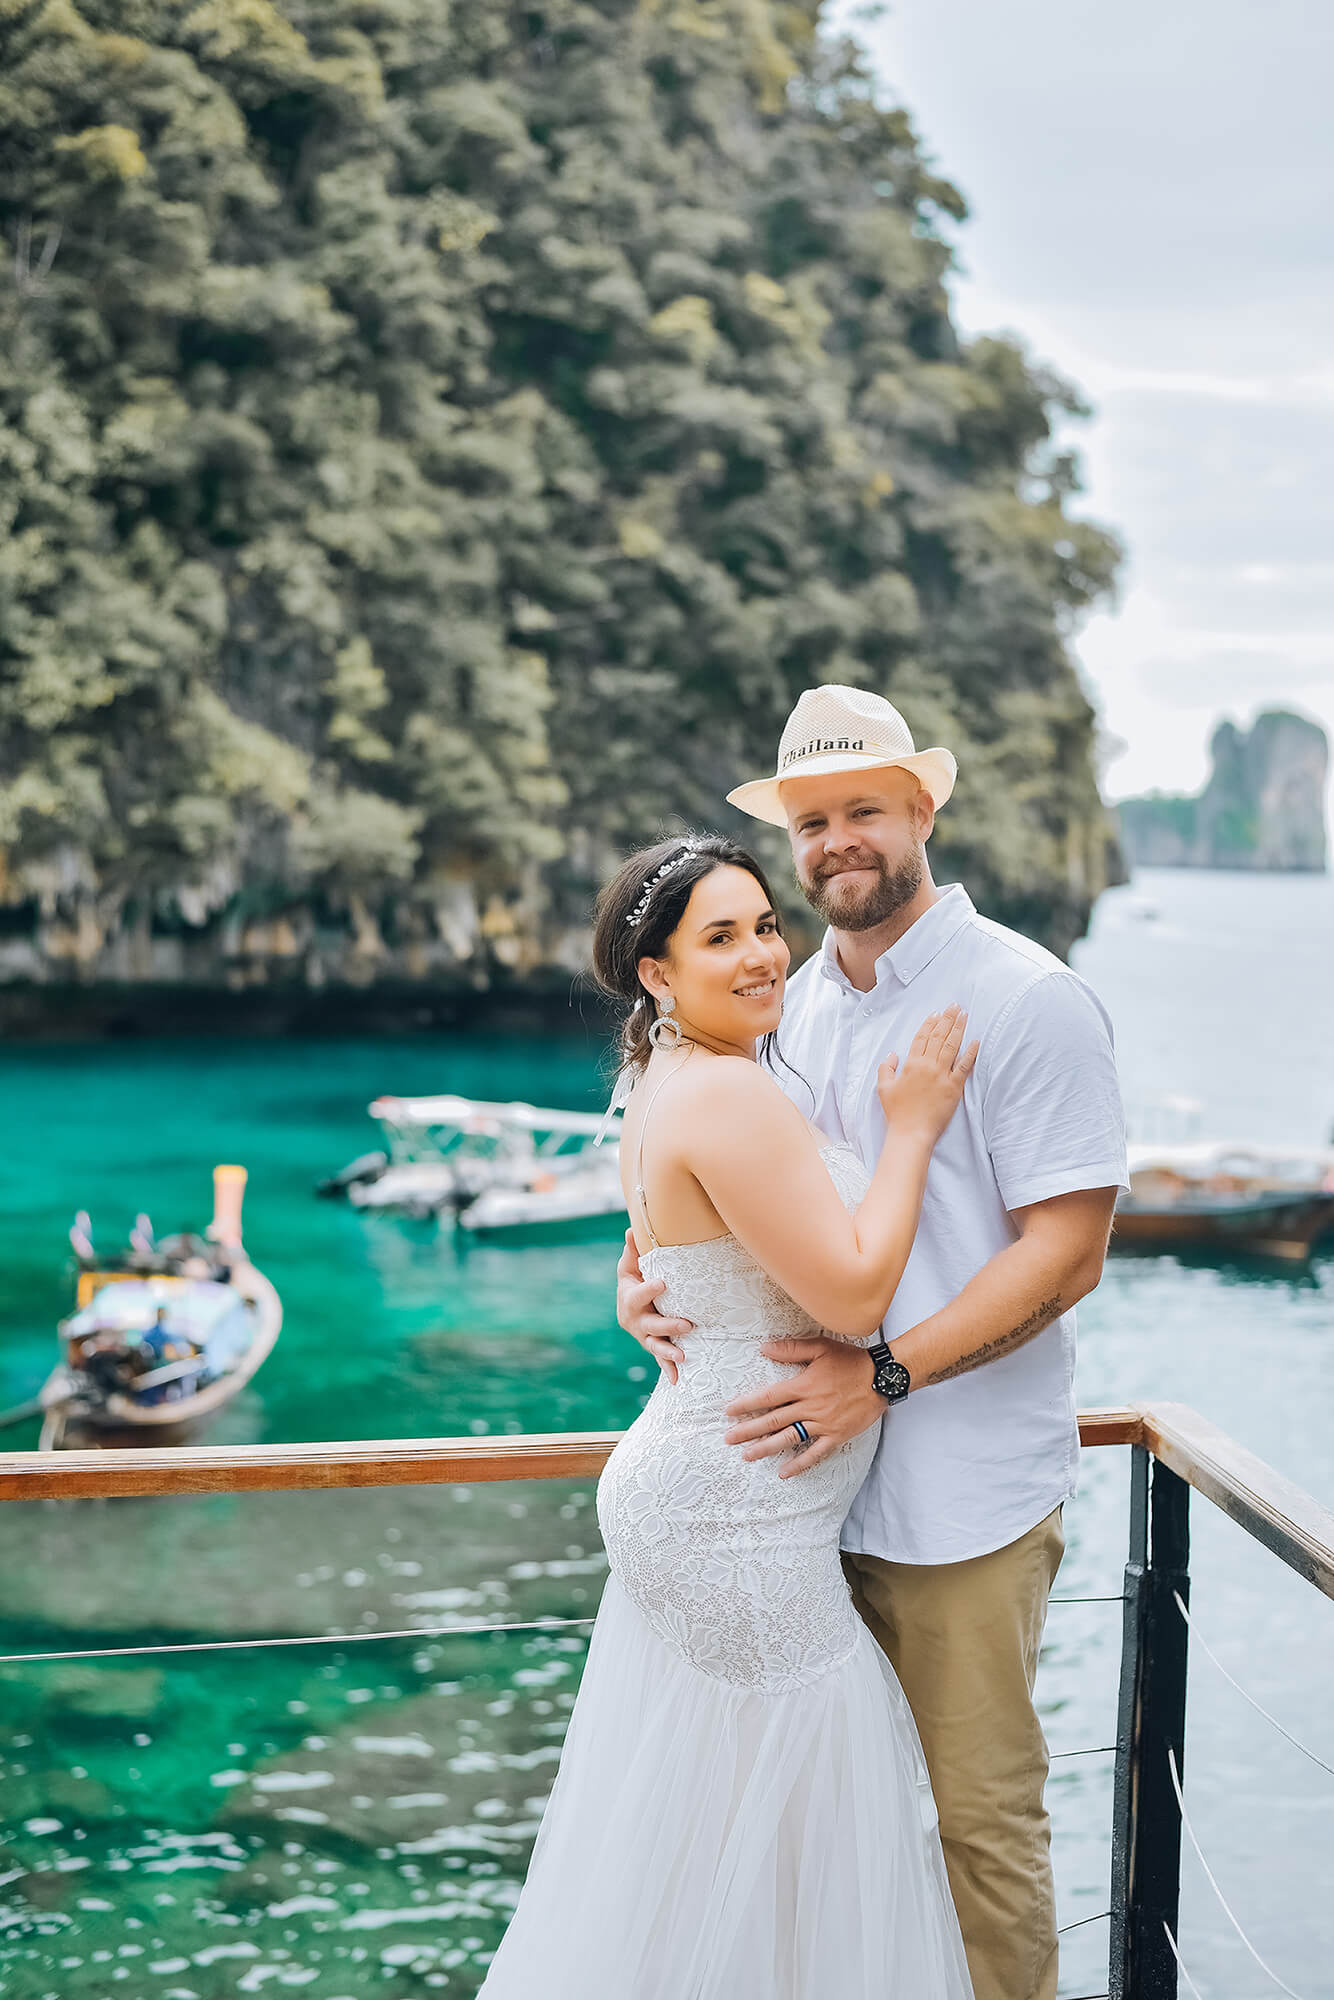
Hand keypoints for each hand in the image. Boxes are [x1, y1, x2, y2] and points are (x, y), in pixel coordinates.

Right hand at [616, 1227, 692, 1383]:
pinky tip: (678, 1380)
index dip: (649, 1290)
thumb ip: (633, 1250)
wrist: (631, 1305)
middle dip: (668, 1325)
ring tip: (683, 1355)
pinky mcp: (654, 1346)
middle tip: (687, 1324)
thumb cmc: (635, 1279)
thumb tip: (631, 1228)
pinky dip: (669, 1370)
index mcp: (629, 1298)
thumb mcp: (630, 1265)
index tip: (663, 1283)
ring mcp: (645, 1336)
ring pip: (655, 1346)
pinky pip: (661, 1360)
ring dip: (668, 1352)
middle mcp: (635, 1321)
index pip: (638, 1295)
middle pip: (651, 1325)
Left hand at [723, 1337, 884, 1477]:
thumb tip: (764, 1347)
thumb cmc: (851, 1361)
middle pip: (773, 1421)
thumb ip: (791, 1349)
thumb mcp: (821, 1347)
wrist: (882, 1378)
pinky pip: (815, 1454)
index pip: (768, 1397)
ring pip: (789, 1438)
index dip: (747, 1405)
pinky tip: (784, 1472)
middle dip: (748, 1430)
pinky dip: (799, 1464)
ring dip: (766, 1448)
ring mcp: (823, 1424)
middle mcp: (810, 1407)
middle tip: (728, 1439)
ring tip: (747, 1456)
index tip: (729, 1412)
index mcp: (803, 1385)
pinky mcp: (836, 1436)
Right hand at [876, 1003, 977, 1142]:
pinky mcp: (954, 1087)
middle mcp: (928, 1066)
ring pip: (952, 1046)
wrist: (911, 1132)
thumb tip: (892, 1054)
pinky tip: (976, 1041)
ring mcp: (942, 1076)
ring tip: (964, 1015)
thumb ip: (886, 1069)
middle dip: (947, 1019)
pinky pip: (964, 1066)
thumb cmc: (897, 1112)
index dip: (929, 1024)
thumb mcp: (884, 1088)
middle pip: (939, 1037)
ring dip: (959, 1028)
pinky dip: (971, 1053)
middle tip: (954, 1006)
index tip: (936, 1014)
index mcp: (911, 1064)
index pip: (921, 1038)